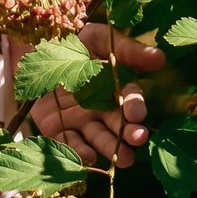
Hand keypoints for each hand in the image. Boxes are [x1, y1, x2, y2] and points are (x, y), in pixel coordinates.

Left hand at [21, 24, 163, 167]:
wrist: (36, 52)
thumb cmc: (74, 44)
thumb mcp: (98, 39)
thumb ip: (127, 50)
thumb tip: (159, 56)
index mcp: (114, 89)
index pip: (129, 100)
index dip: (134, 106)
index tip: (136, 112)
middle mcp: (102, 110)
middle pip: (119, 126)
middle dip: (130, 134)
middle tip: (137, 138)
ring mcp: (82, 122)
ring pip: (100, 139)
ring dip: (112, 148)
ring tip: (124, 159)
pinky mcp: (60, 130)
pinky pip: (70, 144)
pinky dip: (80, 152)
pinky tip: (89, 157)